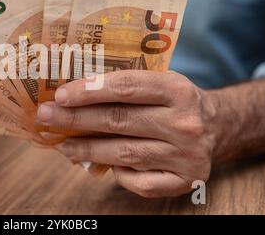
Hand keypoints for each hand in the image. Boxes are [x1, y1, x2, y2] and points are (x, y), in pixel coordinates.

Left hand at [36, 70, 219, 197]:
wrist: (218, 126)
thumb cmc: (174, 102)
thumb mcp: (159, 82)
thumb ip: (123, 86)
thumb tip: (71, 96)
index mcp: (177, 90)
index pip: (126, 87)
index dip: (90, 91)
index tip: (60, 96)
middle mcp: (184, 123)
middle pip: (119, 121)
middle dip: (76, 120)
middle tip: (46, 117)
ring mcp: (187, 155)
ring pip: (124, 153)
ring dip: (87, 149)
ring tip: (62, 145)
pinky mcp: (186, 180)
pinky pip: (140, 182)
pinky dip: (118, 173)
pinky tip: (104, 163)